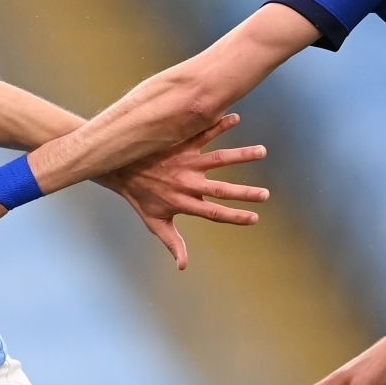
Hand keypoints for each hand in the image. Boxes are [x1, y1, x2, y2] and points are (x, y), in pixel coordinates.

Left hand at [95, 115, 263, 268]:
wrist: (119, 167)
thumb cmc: (140, 197)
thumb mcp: (154, 222)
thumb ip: (172, 243)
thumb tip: (183, 266)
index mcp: (184, 202)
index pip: (213, 213)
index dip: (234, 217)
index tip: (255, 218)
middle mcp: (188, 182)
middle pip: (221, 189)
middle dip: (244, 193)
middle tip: (266, 195)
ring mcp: (186, 162)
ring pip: (217, 158)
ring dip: (240, 155)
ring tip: (262, 152)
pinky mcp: (181, 144)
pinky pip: (202, 134)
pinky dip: (218, 125)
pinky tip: (235, 118)